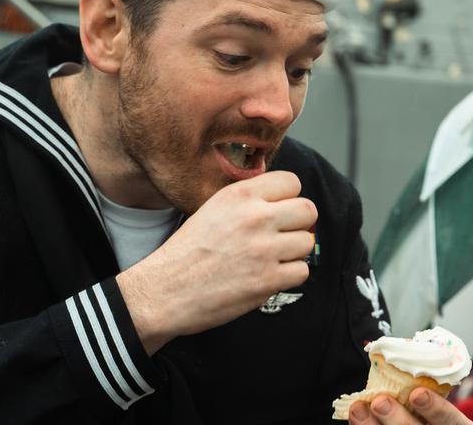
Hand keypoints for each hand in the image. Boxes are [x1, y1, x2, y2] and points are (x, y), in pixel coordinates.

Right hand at [116, 171, 315, 353]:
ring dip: (293, 252)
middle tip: (282, 235)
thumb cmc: (186, 252)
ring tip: (270, 258)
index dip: (288, 198)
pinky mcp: (268, 280)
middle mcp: (255, 217)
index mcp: (239, 195)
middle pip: (307, 210)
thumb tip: (281, 201)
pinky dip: (289, 276)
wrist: (165, 290)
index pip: (291, 182)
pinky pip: (301, 271)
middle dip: (298, 223)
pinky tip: (268, 275)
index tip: (280, 210)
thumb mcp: (212, 208)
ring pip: (306, 242)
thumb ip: (246, 201)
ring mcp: (264, 249)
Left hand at [348, 389, 472, 424]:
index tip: (417, 394)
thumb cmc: (430, 415)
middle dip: (398, 420)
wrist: (423, 424)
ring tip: (358, 410)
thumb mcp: (439, 405)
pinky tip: (356, 420)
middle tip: (380, 402)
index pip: (452, 421)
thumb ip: (424, 391)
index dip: (436, 409)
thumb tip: (395, 365)